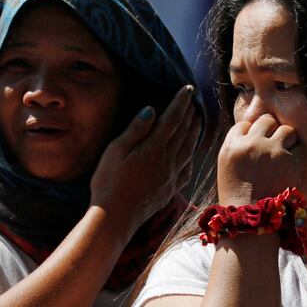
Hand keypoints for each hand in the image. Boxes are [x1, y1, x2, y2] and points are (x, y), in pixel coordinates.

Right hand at [90, 84, 198, 235]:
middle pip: (184, 132)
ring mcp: (172, 175)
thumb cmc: (109, 182)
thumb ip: (136, 130)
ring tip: (197, 121)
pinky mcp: (171, 189)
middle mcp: (168, 160)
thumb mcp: (116, 151)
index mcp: (154, 147)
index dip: (181, 102)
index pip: (173, 118)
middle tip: (194, 101)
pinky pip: (187, 168)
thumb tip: (152, 110)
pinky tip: (191, 153)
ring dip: (194, 132)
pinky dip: (192, 156)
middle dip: (190, 114)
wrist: (116, 217)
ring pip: (189, 148)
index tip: (187, 89)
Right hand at [217, 114, 300, 205]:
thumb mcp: (227, 166)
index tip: (255, 146)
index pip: (245, 124)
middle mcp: (252, 144)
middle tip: (272, 148)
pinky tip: (292, 168)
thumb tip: (255, 131)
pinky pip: (301, 148)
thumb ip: (238, 147)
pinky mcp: (291, 162)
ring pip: (287, 130)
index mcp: (232, 145)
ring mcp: (272, 151)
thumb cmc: (236, 197)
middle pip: (267, 121)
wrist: (249, 221)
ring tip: (284, 157)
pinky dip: (299, 156)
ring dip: (287, 140)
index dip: (252, 133)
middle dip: (271, 132)